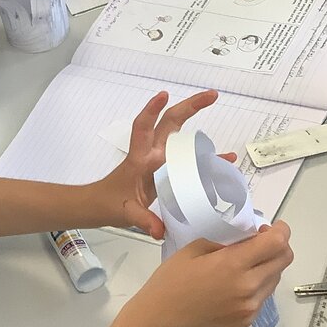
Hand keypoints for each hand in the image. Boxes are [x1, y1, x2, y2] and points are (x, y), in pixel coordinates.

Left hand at [92, 90, 222, 238]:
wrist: (101, 205)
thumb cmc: (110, 203)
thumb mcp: (126, 213)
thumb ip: (144, 220)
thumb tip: (160, 230)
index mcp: (140, 160)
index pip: (143, 129)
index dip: (151, 111)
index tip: (164, 95)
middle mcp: (151, 154)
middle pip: (169, 123)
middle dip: (189, 106)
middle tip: (212, 95)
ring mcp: (159, 160)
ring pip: (178, 134)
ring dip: (195, 121)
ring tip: (215, 107)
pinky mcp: (165, 169)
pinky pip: (187, 159)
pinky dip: (205, 157)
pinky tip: (225, 159)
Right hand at [122, 222, 293, 326]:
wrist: (162, 319)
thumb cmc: (172, 280)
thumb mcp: (195, 248)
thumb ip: (226, 243)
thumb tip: (247, 241)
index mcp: (233, 264)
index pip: (276, 243)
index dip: (280, 231)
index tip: (274, 228)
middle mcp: (248, 286)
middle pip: (284, 260)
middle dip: (279, 246)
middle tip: (261, 242)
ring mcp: (250, 306)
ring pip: (276, 278)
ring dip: (268, 265)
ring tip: (247, 264)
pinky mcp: (247, 319)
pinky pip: (264, 295)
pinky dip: (258, 284)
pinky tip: (238, 283)